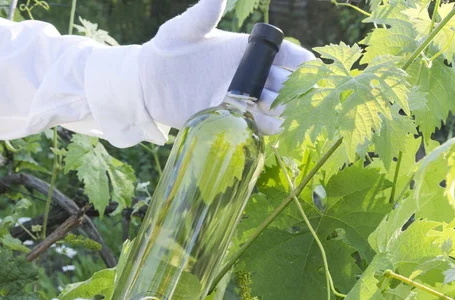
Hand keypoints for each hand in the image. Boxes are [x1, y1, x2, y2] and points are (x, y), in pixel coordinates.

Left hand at [139, 0, 314, 134]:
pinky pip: (250, 125)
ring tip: (281, 116)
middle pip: (283, 84)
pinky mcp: (225, 118)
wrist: (146, 82)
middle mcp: (247, 76)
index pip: (283, 54)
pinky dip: (262, 128)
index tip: (309, 67)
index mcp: (246, 51)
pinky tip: (267, 129)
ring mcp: (238, 99)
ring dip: (281, 112)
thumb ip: (204, 14)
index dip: (299, 61)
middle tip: (295, 96)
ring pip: (272, 108)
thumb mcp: (184, 29)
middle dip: (293, 90)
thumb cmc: (167, 49)